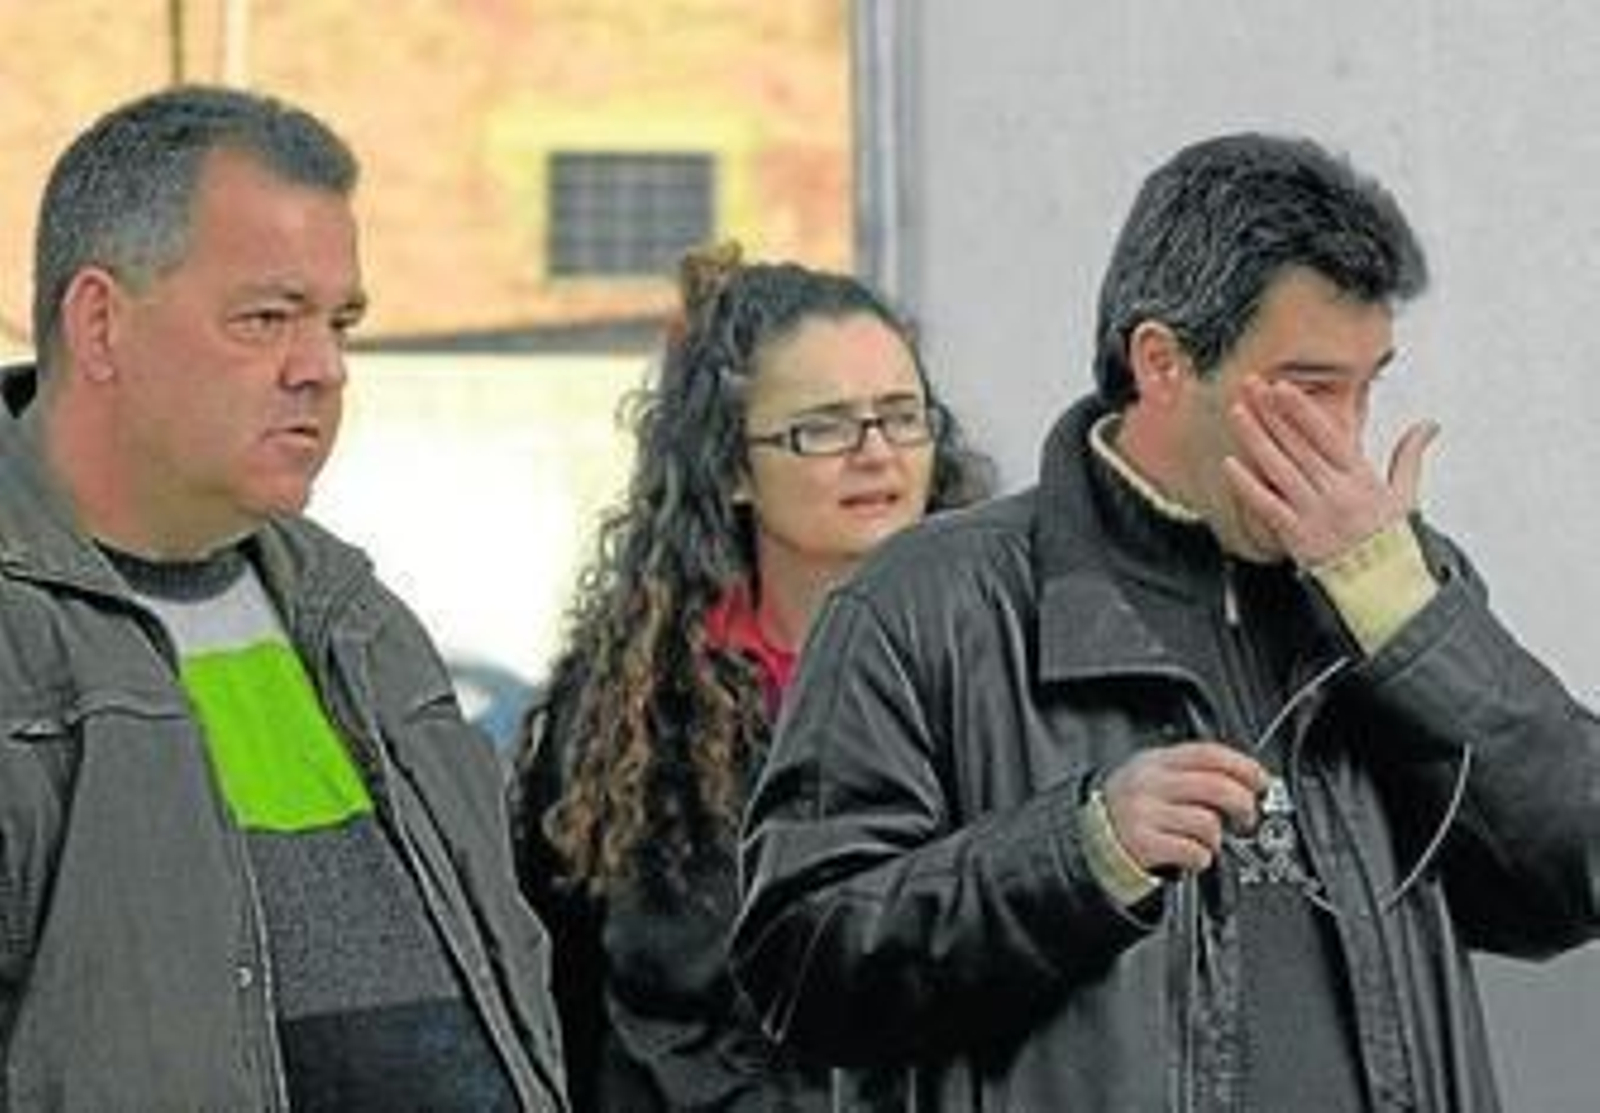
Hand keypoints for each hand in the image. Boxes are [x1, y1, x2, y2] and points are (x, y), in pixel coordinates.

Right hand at [1101, 743, 1269, 874]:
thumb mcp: (1151, 776)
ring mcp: (1146, 814)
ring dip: (1217, 838)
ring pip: (1208, 823)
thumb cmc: (1129, 809)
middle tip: (1246, 818)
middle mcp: (1150, 784)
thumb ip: (1189, 772)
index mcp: (1156, 762)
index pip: (1209, 754)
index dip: (1243, 766)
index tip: (1261, 781)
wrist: (1090, 839)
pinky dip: (1202, 858)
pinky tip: (1193, 855)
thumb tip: (1243, 780)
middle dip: (1243, 805)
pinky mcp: (1145, 845)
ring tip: (1207, 841)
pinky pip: (1194, 852)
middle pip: (1216, 787)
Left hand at [1223, 378, 1437, 566]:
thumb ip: (1408, 456)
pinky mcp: (1297, 536)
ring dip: (1255, 439)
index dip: (1301, 411)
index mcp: (1361, 479)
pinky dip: (1247, 485)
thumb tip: (1428, 425)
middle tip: (1250, 386)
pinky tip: (1230, 464)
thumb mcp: (1406, 496)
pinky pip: (1267, 506)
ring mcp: (1314, 514)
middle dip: (1272, 413)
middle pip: (1297, 445)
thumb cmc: (1389, 540)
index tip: (1281, 388)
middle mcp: (1336, 492)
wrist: (1383, 585)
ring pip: (1279, 468)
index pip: (1327, 436)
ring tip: (1237, 412)